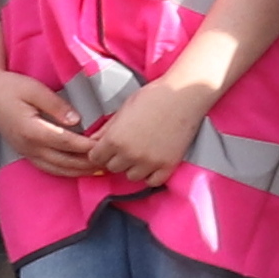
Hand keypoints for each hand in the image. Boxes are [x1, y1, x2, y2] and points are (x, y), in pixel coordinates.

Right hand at [0, 64, 96, 178]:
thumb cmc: (10, 86)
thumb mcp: (34, 90)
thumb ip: (56, 105)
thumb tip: (76, 119)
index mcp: (32, 130)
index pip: (67, 143)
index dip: (88, 146)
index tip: (106, 145)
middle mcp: (28, 145)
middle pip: (64, 161)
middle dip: (88, 163)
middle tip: (110, 161)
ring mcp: (25, 151)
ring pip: (56, 168)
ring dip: (78, 171)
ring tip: (99, 170)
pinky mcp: (23, 151)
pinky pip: (46, 167)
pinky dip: (64, 171)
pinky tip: (77, 170)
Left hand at [80, 74, 215, 191]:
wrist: (184, 95)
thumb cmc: (153, 97)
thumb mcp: (123, 110)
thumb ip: (107, 129)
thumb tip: (94, 141)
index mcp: (114, 139)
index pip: (95, 158)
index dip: (100, 152)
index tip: (107, 148)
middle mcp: (129, 154)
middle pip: (113, 168)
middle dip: (116, 158)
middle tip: (126, 147)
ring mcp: (150, 161)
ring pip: (132, 176)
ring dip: (133, 167)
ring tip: (141, 153)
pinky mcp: (168, 165)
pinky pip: (153, 181)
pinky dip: (151, 174)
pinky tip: (153, 162)